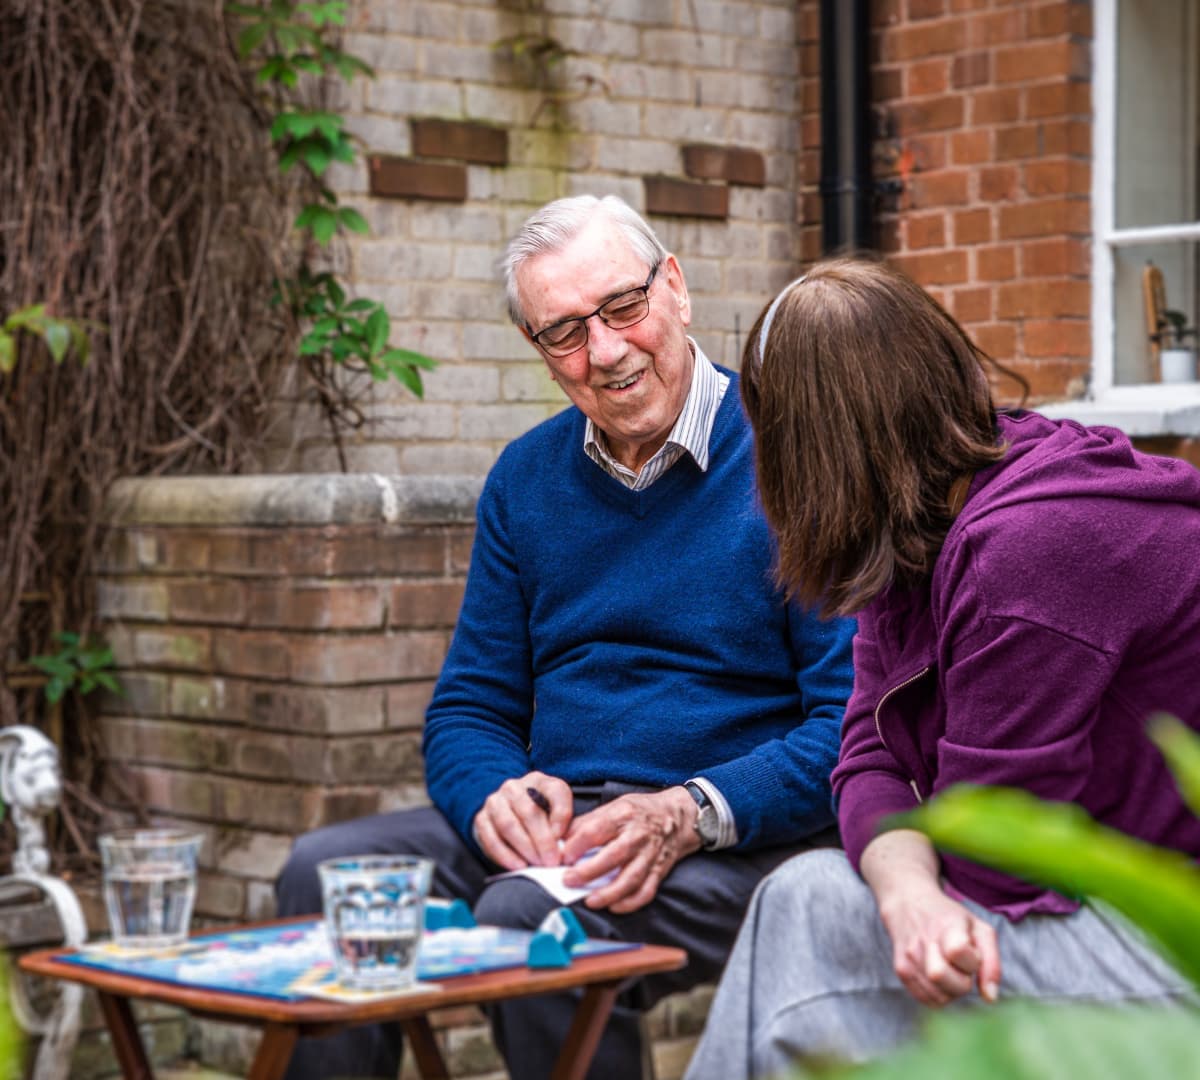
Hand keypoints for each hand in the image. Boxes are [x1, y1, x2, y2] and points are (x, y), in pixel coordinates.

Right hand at [473, 771, 572, 870]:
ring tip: (536, 864)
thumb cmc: (539, 813)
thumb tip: (558, 838)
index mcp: (538, 780)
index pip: (555, 791)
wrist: (509, 814)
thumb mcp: (556, 810)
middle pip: (529, 811)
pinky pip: (491, 839)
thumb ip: (561, 819)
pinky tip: (518, 865)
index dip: (562, 815)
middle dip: (542, 840)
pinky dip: (505, 855)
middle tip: (551, 860)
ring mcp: (495, 802)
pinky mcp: (481, 819)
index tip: (564, 838)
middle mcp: (514, 787)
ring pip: (508, 824)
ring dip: (524, 847)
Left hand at [559, 787, 700, 913]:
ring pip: (631, 878)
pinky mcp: (659, 871)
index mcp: (623, 815)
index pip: (596, 830)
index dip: (576, 845)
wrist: (678, 816)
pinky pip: (646, 891)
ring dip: (609, 893)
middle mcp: (638, 835)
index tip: (562, 857)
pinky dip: (630, 903)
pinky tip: (614, 907)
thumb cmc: (640, 811)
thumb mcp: (614, 806)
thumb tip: (561, 839)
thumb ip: (587, 822)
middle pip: (613, 855)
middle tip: (568, 880)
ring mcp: (650, 855)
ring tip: (590, 901)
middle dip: (589, 871)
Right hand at [861, 829, 1000, 1006]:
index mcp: (947, 923)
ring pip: (936, 995)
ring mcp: (909, 954)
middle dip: (963, 984)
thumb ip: (992, 960)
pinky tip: (939, 979)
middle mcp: (926, 940)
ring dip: (951, 992)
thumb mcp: (978, 924)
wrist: (904, 897)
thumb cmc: (949, 912)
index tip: (971, 953)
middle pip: (949, 982)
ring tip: (952, 973)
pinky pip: (923, 998)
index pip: (962, 954)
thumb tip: (992, 997)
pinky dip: (936, 997)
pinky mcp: (899, 967)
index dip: (973, 961)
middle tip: (963, 970)